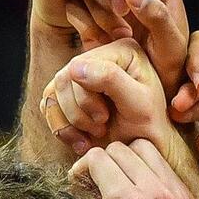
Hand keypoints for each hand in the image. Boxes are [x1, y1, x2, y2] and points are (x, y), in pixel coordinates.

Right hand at [42, 39, 169, 151]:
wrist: (146, 148)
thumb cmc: (150, 127)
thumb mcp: (138, 103)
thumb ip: (110, 79)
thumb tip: (74, 67)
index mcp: (121, 49)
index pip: (82, 65)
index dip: (86, 96)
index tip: (105, 118)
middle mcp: (99, 57)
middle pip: (63, 78)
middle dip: (78, 111)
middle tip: (101, 127)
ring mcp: (82, 76)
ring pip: (52, 93)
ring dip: (70, 121)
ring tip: (95, 133)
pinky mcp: (71, 95)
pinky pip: (48, 106)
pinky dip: (61, 128)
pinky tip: (82, 140)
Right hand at [70, 141, 194, 198]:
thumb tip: (81, 181)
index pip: (98, 158)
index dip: (82, 168)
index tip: (79, 183)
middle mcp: (153, 191)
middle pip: (119, 149)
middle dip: (103, 162)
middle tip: (97, 182)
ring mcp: (174, 191)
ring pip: (143, 148)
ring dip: (127, 158)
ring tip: (120, 179)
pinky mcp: (186, 196)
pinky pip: (163, 163)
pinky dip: (147, 167)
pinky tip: (140, 187)